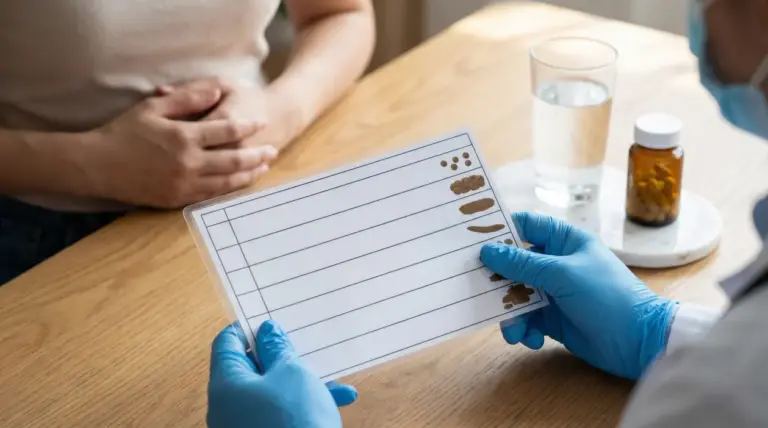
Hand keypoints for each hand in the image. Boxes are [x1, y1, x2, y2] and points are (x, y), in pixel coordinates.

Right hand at [87, 82, 276, 207]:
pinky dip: (228, 190)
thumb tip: (216, 91)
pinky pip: (210, 196)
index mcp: (183, 136)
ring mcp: (183, 184)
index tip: (262, 122)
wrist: (96, 165)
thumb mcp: (153, 106)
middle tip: (273, 150)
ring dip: (249, 175)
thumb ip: (187, 98)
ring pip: (226, 182)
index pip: (226, 130)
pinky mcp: (177, 199)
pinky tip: (239, 184)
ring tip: (263, 169)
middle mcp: (188, 162)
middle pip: (234, 160)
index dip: (247, 126)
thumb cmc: (123, 132)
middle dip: (257, 155)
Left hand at [207, 321, 357, 427]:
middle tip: (303, 345)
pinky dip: (303, 404)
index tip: (272, 319)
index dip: (248, 327)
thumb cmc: (295, 419)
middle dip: (281, 357)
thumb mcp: (292, 373)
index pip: (227, 343)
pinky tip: (337, 401)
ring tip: (332, 381)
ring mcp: (243, 425)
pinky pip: (279, 413)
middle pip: (250, 368)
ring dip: (301, 382)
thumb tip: (267, 332)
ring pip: (270, 392)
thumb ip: (278, 348)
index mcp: (225, 384)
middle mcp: (227, 406)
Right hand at [480, 212, 677, 379]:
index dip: (499, 229)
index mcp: (564, 241)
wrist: (640, 342)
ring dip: (510, 313)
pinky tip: (532, 339)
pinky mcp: (553, 319)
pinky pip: (526, 319)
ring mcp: (553, 292)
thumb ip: (523, 263)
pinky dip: (524, 330)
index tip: (471, 238)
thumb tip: (487, 251)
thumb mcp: (562, 274)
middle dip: (497, 279)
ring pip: (515, 295)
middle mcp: (555, 263)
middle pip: (513, 264)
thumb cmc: (608, 296)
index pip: (525, 226)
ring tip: (514, 329)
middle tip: (477, 289)